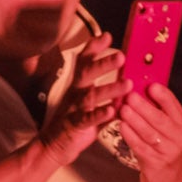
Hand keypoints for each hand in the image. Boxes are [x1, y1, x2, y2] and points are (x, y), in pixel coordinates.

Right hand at [38, 40, 124, 155]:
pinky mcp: (75, 126)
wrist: (54, 146)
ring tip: (127, 84)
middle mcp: (75, 93)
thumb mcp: (90, 103)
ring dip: (110, 89)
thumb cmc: (75, 122)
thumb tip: (127, 79)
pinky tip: (112, 111)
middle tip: (121, 56)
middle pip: (87, 74)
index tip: (107, 35)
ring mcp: (74, 109)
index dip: (94, 48)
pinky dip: (99, 115)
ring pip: (91, 96)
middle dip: (104, 63)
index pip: (85, 62)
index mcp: (79, 86)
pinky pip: (87, 119)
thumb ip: (107, 92)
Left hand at [114, 81, 181, 181]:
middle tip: (130, 95)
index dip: (163, 95)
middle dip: (144, 106)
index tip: (151, 85)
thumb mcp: (169, 131)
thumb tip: (140, 89)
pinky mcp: (155, 163)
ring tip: (123, 109)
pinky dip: (130, 135)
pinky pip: (140, 146)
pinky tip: (122, 126)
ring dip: (134, 119)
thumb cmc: (164, 149)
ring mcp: (168, 152)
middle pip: (160, 119)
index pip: (174, 106)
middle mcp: (179, 138)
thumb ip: (160, 112)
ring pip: (149, 133)